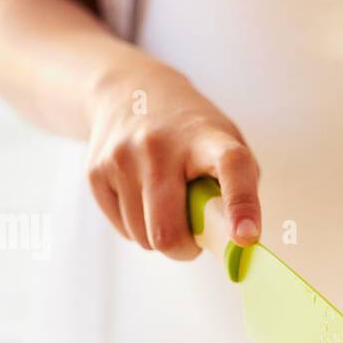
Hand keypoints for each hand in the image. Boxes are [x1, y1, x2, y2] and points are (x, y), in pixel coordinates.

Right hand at [85, 64, 260, 259]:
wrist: (130, 92)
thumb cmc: (190, 132)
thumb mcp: (225, 142)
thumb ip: (239, 188)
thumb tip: (239, 242)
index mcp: (206, 137)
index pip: (231, 166)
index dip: (241, 205)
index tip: (245, 236)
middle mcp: (160, 145)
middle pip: (168, 229)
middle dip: (185, 249)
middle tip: (193, 239)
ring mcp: (123, 157)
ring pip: (144, 237)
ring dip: (161, 239)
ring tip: (167, 208)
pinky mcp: (96, 173)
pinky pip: (125, 231)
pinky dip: (139, 229)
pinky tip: (143, 199)